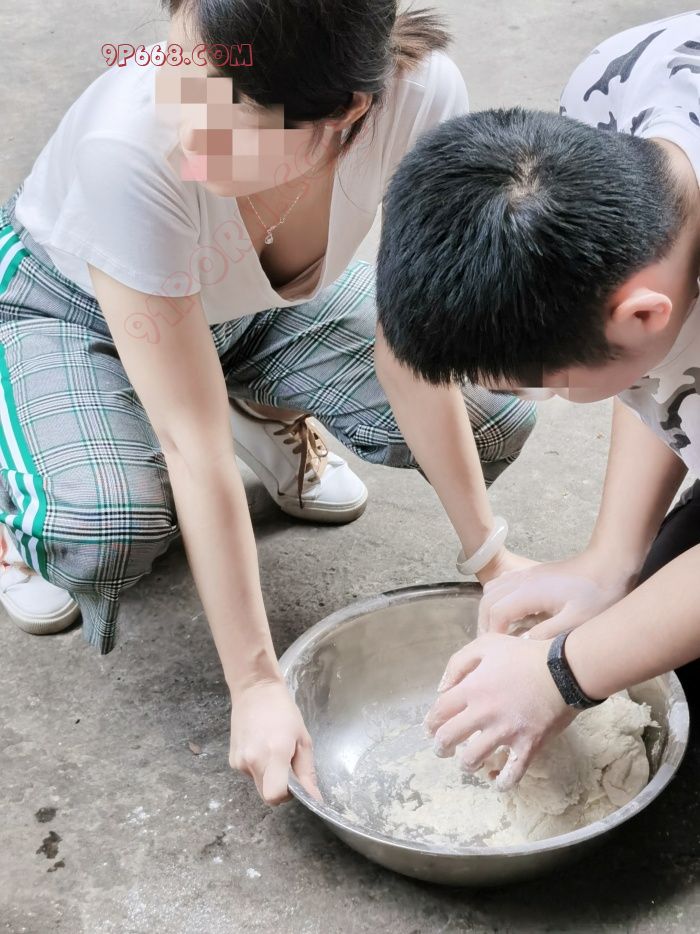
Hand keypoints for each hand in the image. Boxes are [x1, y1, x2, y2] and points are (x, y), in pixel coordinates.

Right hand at [229, 678, 321, 805]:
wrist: (254, 690)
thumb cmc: (283, 711)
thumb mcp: (303, 738)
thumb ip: (307, 772)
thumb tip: (315, 798)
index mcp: (275, 753)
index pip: (275, 796)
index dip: (287, 796)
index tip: (295, 784)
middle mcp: (253, 760)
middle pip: (267, 795)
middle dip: (279, 788)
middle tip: (287, 766)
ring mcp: (239, 761)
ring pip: (259, 785)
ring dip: (269, 777)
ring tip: (272, 751)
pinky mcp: (232, 760)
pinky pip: (250, 774)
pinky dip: (258, 768)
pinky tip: (261, 747)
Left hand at [424, 633, 576, 788]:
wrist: (564, 669)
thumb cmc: (524, 654)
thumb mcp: (486, 644)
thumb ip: (459, 663)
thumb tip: (442, 688)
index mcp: (472, 689)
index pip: (439, 712)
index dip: (431, 723)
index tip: (430, 729)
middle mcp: (483, 713)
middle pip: (448, 738)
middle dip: (441, 747)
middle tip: (443, 750)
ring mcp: (506, 732)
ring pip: (473, 760)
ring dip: (466, 764)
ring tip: (469, 763)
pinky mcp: (528, 745)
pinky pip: (511, 774)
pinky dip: (500, 782)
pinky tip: (496, 781)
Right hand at [478, 551, 631, 638]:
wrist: (610, 564)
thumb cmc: (597, 594)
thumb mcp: (576, 621)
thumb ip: (546, 634)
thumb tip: (521, 646)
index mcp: (529, 591)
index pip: (496, 613)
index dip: (492, 634)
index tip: (498, 652)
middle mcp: (522, 580)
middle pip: (487, 599)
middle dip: (485, 623)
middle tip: (493, 645)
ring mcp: (527, 574)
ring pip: (493, 589)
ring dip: (490, 610)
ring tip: (499, 631)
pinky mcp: (534, 573)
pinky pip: (503, 583)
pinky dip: (498, 599)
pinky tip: (512, 613)